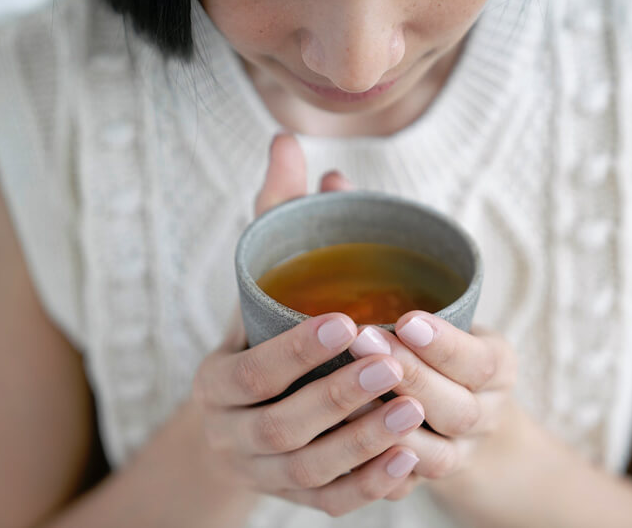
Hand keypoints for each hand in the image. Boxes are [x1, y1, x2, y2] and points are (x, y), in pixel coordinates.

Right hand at [191, 134, 423, 517]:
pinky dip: (368, 484)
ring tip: (414, 411)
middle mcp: (230, 432)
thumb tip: (287, 140)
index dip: (295, 351)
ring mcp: (262, 472)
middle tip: (391, 363)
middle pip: (279, 427)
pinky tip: (409, 459)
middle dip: (336, 397)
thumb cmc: (259, 340)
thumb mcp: (261, 285)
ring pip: (308, 471)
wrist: (241, 419)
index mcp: (217, 382)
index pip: (249, 371)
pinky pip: (330, 502)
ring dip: (362, 442)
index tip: (346, 321)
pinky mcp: (295, 498)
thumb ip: (276, 218)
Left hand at [347, 312, 516, 499]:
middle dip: (411, 376)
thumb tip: (365, 287)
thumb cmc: (444, 354)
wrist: (464, 416)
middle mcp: (486, 417)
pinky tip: (345, 441)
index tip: (407, 320)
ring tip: (347, 393)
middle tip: (364, 341)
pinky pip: (407, 486)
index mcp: (499, 371)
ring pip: (436, 455)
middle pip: (458, 410)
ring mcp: (461, 455)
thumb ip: (425, 320)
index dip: (444, 346)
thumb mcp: (454, 325)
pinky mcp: (428, 481)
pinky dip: (378, 469)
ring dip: (389, 425)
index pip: (480, 363)